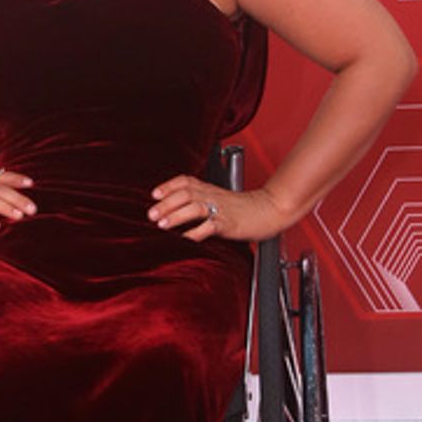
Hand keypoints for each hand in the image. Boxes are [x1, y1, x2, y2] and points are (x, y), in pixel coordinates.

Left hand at [148, 176, 292, 244]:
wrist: (271, 210)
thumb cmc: (244, 208)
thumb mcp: (220, 199)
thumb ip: (201, 201)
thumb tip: (177, 211)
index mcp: (209, 189)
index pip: (185, 181)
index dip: (168, 186)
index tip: (153, 194)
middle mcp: (213, 196)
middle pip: (185, 193)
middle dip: (166, 203)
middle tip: (151, 214)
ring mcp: (221, 209)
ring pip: (195, 207)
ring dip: (176, 216)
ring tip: (162, 225)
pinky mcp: (229, 223)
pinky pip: (210, 227)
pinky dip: (196, 233)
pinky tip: (185, 240)